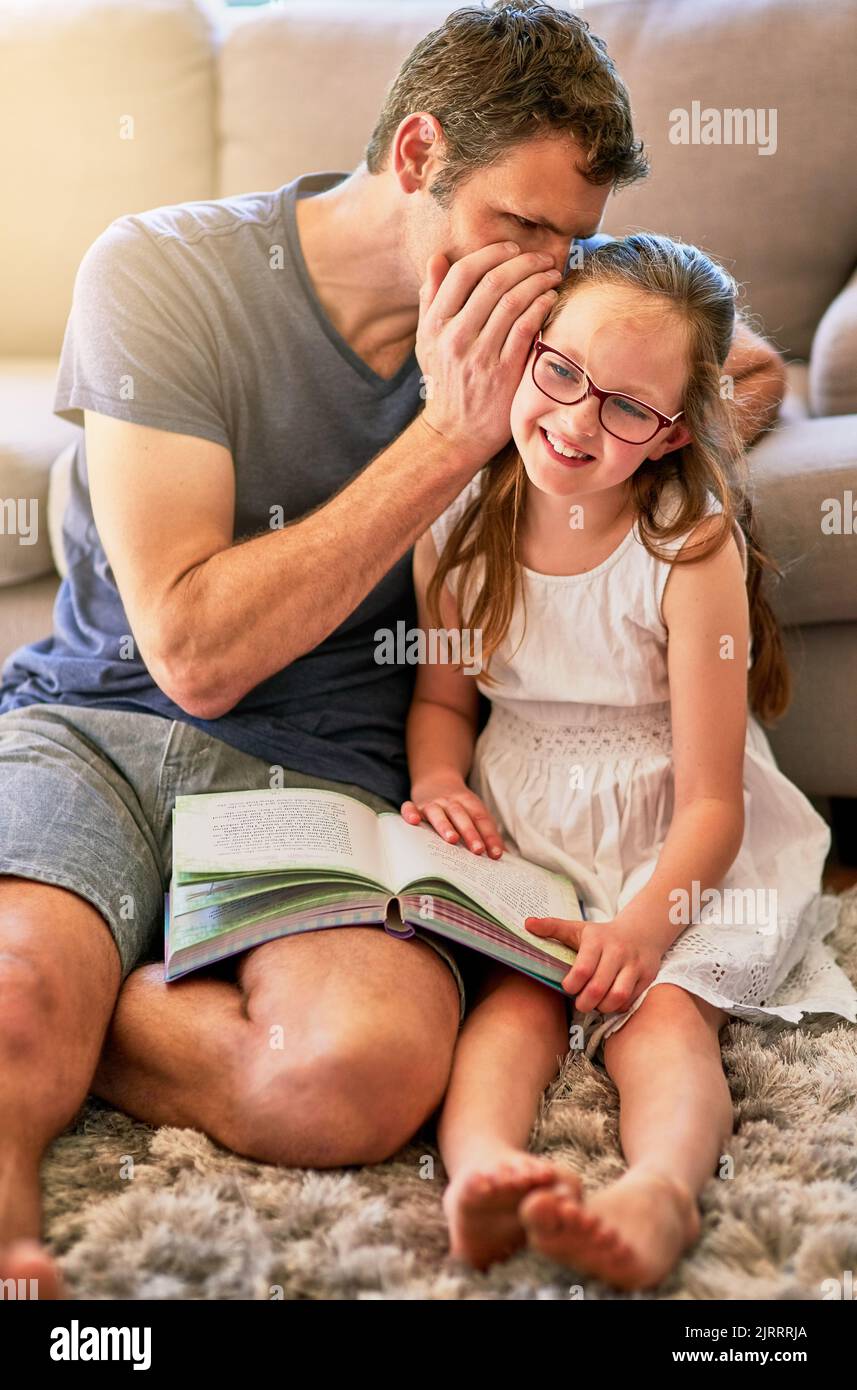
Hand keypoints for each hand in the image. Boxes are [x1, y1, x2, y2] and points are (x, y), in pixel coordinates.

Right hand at [401, 776, 504, 856]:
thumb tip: (503, 855)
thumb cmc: (460, 806)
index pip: (482, 819)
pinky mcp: (415, 806)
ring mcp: (432, 804)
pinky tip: (414, 822)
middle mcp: (451, 803)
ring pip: (439, 813)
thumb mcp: (475, 813)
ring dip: (445, 826)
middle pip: (462, 816)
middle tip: (478, 850)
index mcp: (470, 804)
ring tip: (452, 840)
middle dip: (470, 833)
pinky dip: (411, 813)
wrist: (436, 779)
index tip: (497, 854)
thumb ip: (487, 833)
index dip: (490, 836)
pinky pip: (410, 808)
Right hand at [416, 242, 561, 465]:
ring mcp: (480, 356)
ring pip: (513, 301)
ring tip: (551, 274)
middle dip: (522, 262)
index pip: (463, 273)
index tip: (511, 248)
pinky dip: (541, 306)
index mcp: (435, 325)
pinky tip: (551, 299)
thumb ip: (431, 299)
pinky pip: (526, 328)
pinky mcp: (503, 372)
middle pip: (492, 282)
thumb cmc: (446, 382)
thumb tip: (437, 257)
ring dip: (537, 281)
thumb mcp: (427, 341)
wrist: (455, 434)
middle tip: (540, 258)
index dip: (491, 254)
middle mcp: (455, 338)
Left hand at [524, 915, 663, 1013]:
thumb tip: (527, 923)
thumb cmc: (602, 935)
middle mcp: (617, 951)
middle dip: (585, 1002)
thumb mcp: (577, 928)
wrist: (641, 932)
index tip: (567, 987)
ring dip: (602, 1007)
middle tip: (579, 1004)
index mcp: (597, 939)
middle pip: (599, 987)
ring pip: (617, 996)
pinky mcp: (646, 976)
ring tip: (595, 1004)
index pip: (583, 968)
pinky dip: (618, 1006)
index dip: (572, 984)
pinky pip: (630, 1000)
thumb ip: (552, 927)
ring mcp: (634, 964)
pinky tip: (610, 1002)